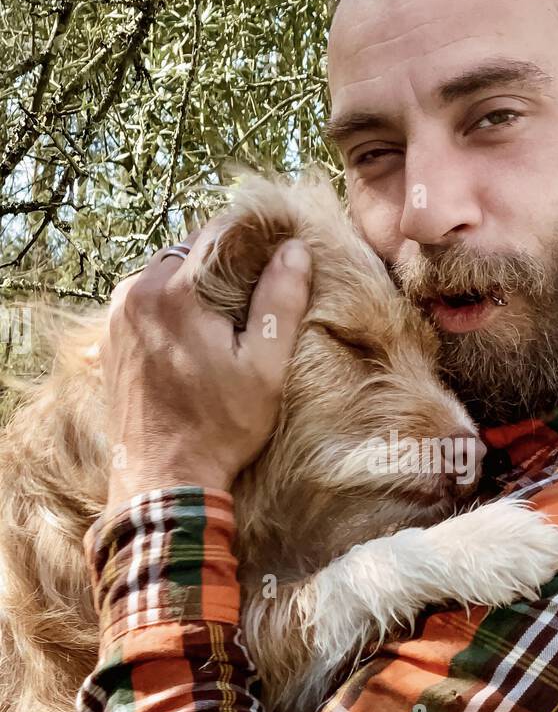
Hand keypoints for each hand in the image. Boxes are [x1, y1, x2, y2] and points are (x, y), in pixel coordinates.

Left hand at [101, 223, 311, 513]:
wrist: (163, 479)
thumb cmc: (219, 427)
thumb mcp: (264, 367)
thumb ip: (281, 302)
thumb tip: (295, 251)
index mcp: (175, 292)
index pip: (217, 232)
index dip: (253, 235)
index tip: (279, 248)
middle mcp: (136, 294)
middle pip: (187, 251)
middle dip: (223, 262)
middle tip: (257, 289)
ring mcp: (116, 318)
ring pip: (163, 275)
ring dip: (195, 285)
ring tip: (228, 317)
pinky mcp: (109, 341)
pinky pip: (145, 303)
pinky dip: (171, 308)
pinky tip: (196, 338)